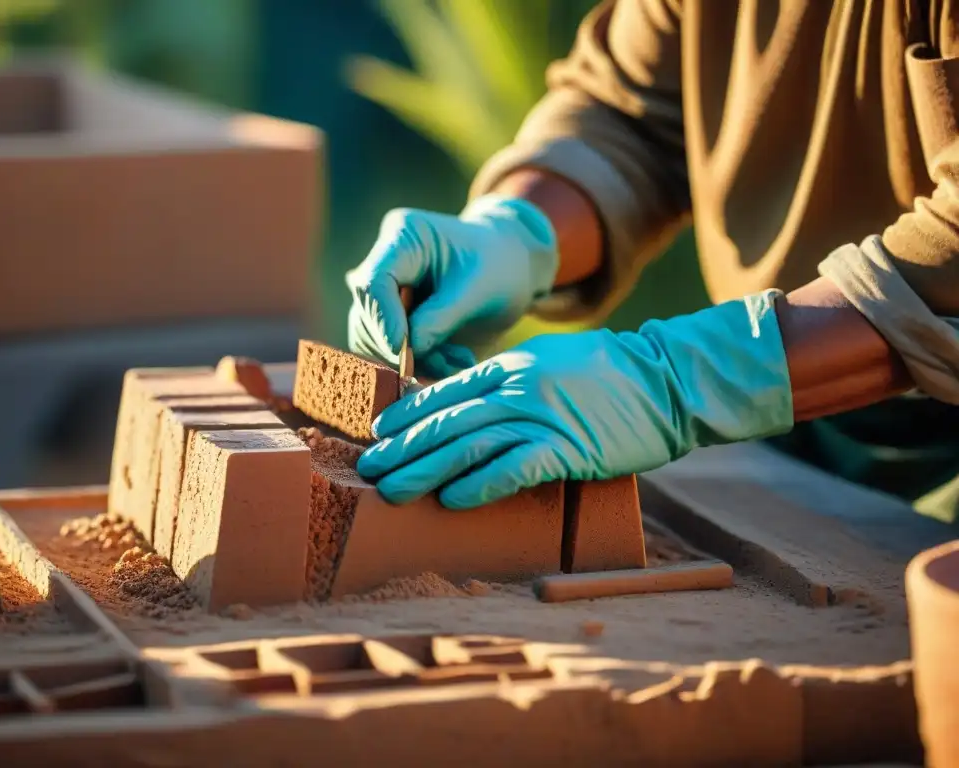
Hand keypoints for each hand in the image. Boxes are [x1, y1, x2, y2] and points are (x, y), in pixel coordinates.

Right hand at [346, 195, 558, 378]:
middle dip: (404, 347)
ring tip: (460, 361)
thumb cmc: (499, 266)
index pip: (374, 282)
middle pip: (368, 315)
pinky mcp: (390, 318)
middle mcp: (384, 263)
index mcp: (403, 236)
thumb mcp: (478, 289)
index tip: (402, 351)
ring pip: (374, 339)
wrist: (510, 270)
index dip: (383, 319)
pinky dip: (421, 364)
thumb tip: (405, 350)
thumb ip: (440, 318)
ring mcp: (384, 293)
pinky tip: (453, 361)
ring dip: (416, 361)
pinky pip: (390, 352)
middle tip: (450, 364)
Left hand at [356, 291, 794, 508]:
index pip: (445, 391)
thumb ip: (511, 381)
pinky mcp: (569, 447)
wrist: (669, 380)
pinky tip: (452, 501)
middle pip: (446, 420)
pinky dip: (480, 485)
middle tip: (370, 471)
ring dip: (425, 470)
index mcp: (511, 366)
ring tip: (393, 492)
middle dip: (403, 448)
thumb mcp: (552, 364)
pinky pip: (514, 468)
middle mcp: (518, 387)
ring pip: (469, 445)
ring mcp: (542, 415)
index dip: (407, 413)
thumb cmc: (612, 377)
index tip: (379, 433)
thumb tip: (474, 406)